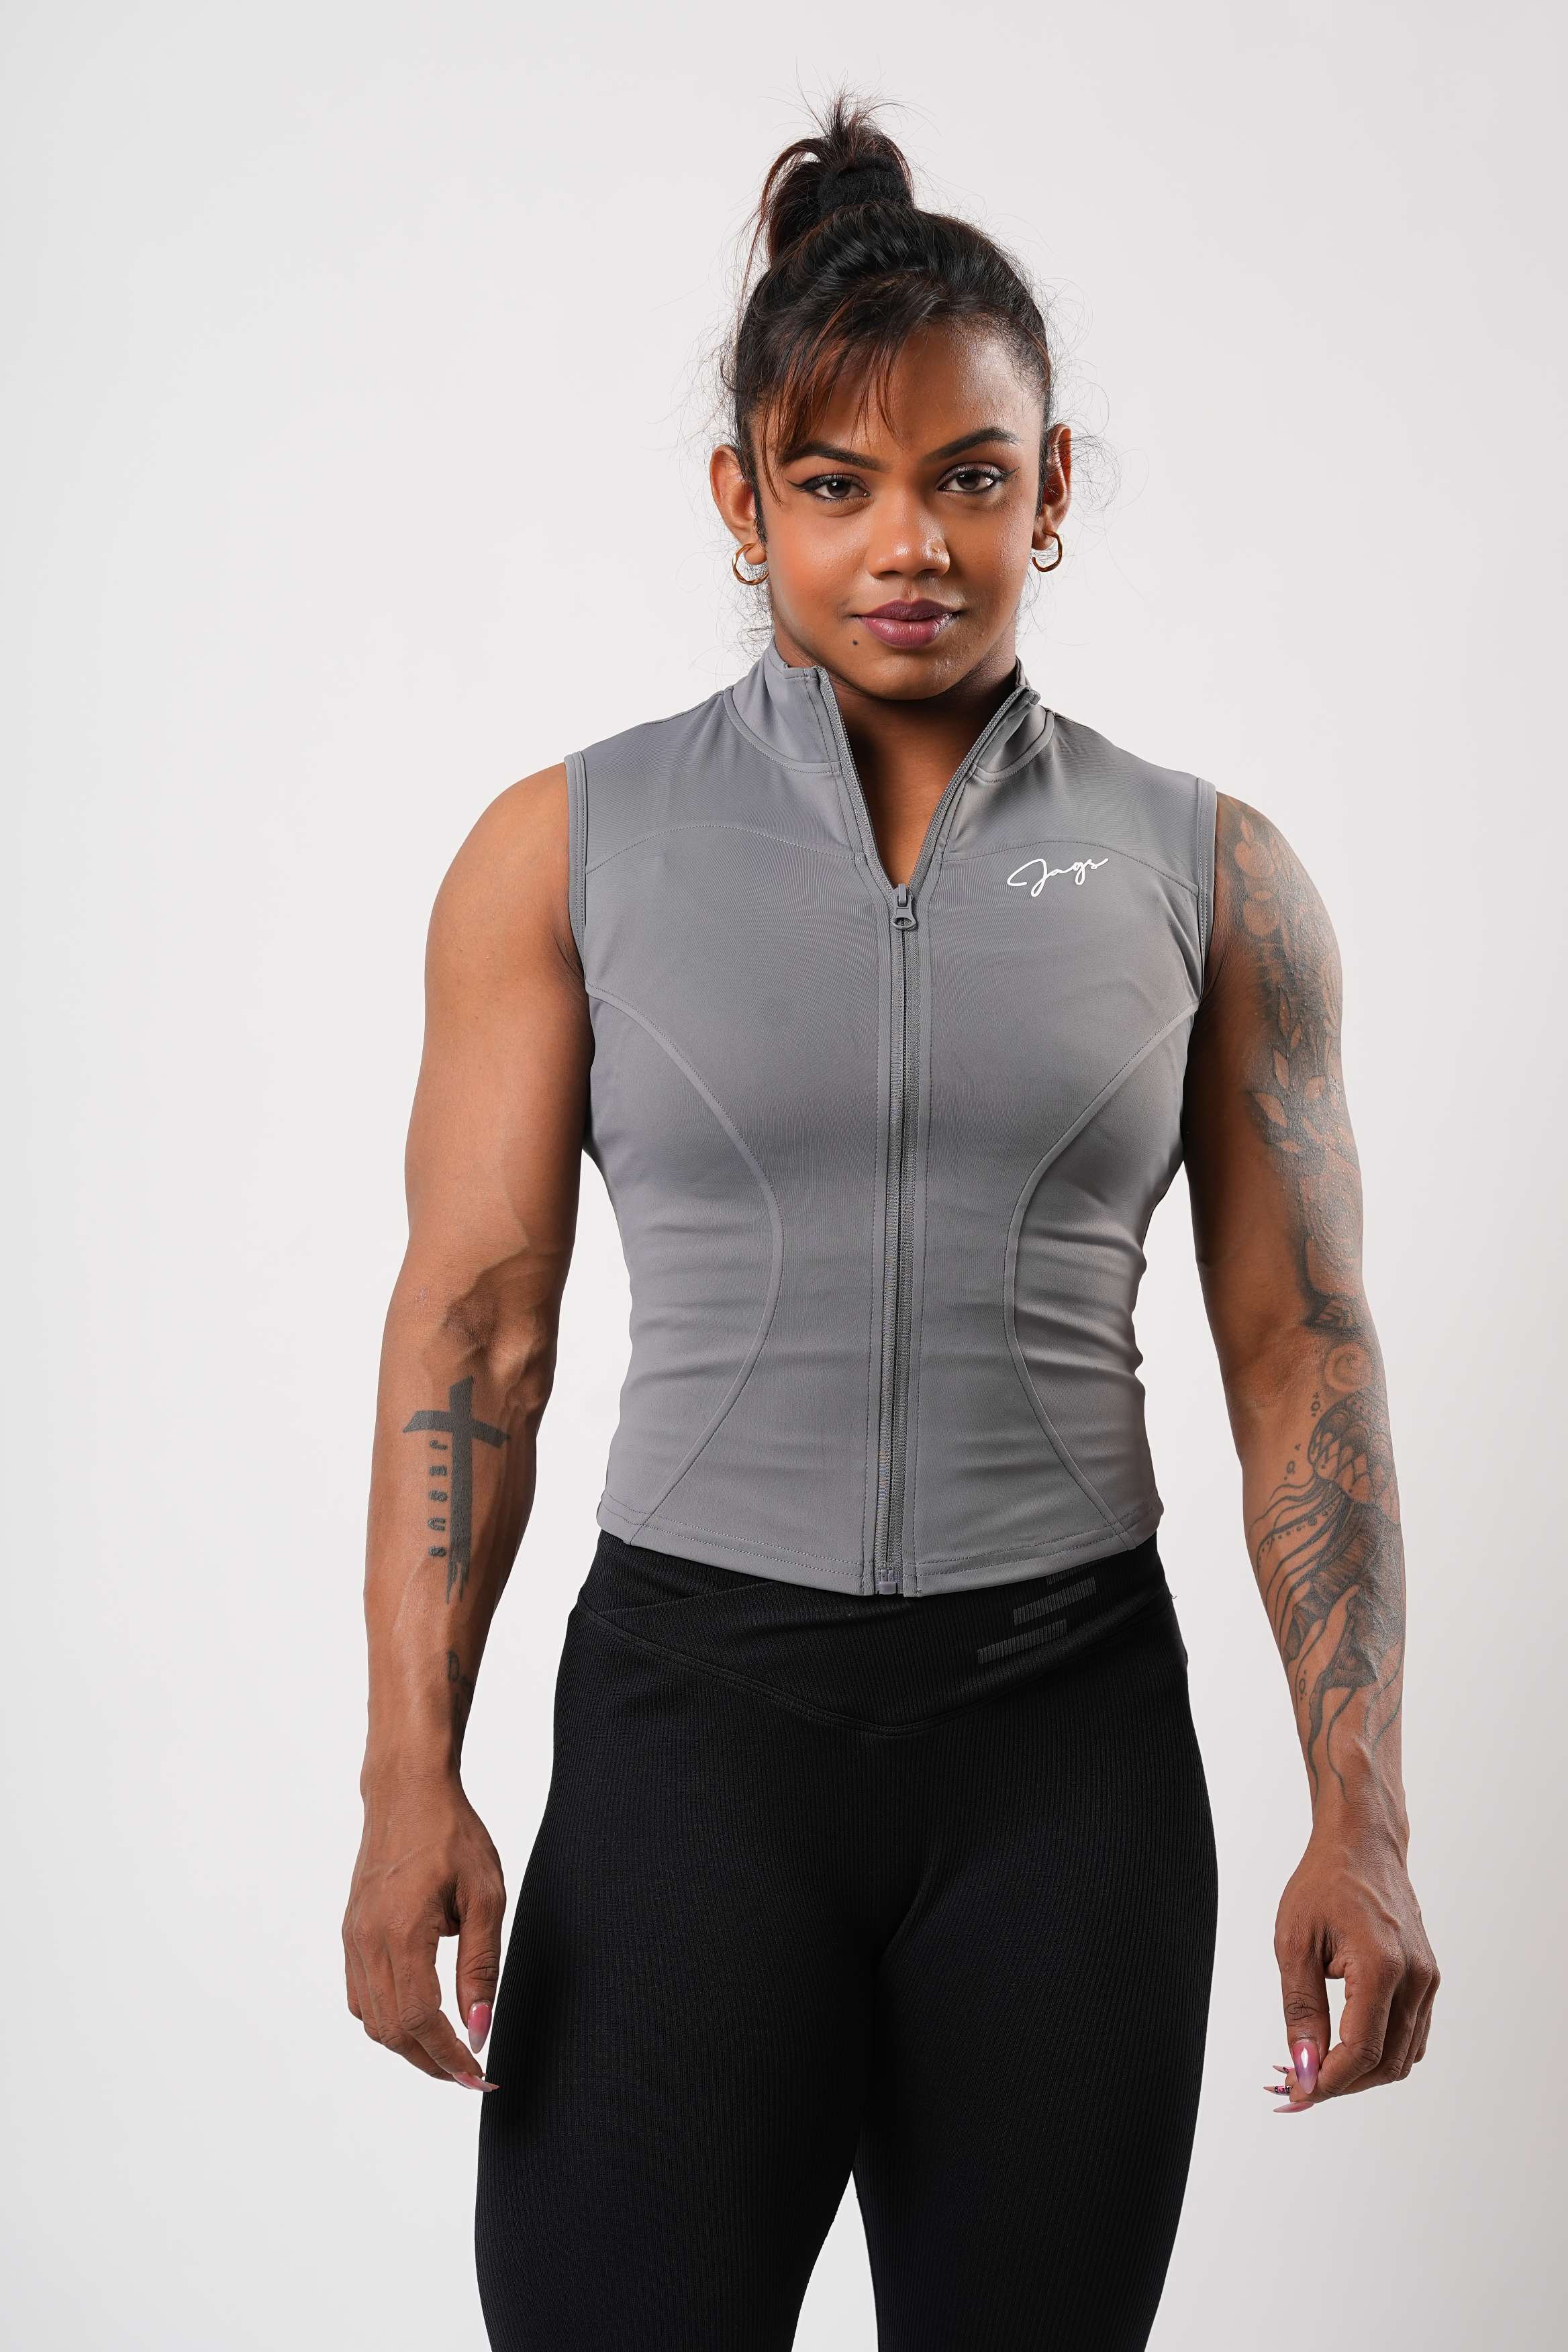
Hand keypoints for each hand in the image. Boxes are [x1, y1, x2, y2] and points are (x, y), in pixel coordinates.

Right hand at [343, 1772, 506, 2087]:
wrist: (407, 1791)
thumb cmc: (452, 1834)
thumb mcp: (485, 1897)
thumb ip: (480, 1966)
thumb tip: (479, 2027)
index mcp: (401, 1932)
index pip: (418, 2020)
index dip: (448, 2057)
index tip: (478, 2074)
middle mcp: (367, 1941)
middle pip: (390, 2030)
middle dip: (430, 2061)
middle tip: (469, 2073)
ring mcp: (353, 1938)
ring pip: (371, 2019)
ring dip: (408, 2044)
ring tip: (448, 2050)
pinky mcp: (351, 1931)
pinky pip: (361, 1994)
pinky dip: (387, 2017)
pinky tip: (418, 2013)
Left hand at [1268, 1822, 1438, 2109]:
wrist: (1363, 1845)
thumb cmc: (1324, 1883)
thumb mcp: (1294, 1941)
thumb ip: (1301, 2008)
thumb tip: (1303, 2065)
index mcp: (1383, 1966)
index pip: (1361, 2051)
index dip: (1328, 2082)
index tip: (1294, 2093)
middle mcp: (1416, 1979)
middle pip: (1386, 2064)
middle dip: (1341, 2084)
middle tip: (1297, 2086)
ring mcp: (1427, 1980)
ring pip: (1402, 2056)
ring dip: (1361, 2074)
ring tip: (1315, 2069)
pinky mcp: (1427, 1979)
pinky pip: (1410, 2035)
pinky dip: (1379, 2053)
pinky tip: (1342, 2048)